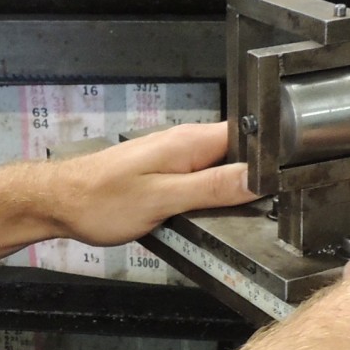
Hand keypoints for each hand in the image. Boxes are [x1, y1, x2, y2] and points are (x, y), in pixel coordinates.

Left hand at [48, 123, 257, 245]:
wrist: (60, 202)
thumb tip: (256, 179)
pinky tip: (214, 213)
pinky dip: (212, 196)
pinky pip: (202, 180)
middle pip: (239, 154)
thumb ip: (211, 188)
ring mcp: (176, 158)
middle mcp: (187, 144)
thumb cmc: (101, 200)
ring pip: (222, 169)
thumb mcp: (163, 199)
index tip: (289, 179)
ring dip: (234, 189)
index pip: (249, 135)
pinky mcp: (167, 174)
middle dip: (257, 177)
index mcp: (191, 142)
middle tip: (274, 205)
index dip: (273, 153)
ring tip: (250, 212)